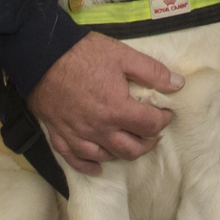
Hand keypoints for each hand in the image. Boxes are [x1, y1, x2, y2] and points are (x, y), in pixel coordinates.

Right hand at [29, 34, 180, 174]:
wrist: (41, 55)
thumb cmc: (83, 53)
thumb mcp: (123, 55)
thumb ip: (152, 71)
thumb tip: (178, 84)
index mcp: (117, 109)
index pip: (150, 125)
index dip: (163, 120)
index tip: (165, 113)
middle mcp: (100, 128)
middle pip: (131, 148)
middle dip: (148, 142)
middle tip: (152, 132)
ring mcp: (78, 134)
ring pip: (107, 156)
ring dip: (123, 153)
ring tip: (131, 144)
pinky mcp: (59, 134)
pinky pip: (75, 159)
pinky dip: (89, 166)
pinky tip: (98, 167)